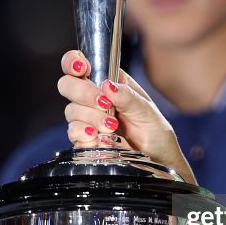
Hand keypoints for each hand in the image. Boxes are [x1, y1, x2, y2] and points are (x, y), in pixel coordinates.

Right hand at [59, 51, 195, 182]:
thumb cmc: (156, 133)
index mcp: (111, 83)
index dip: (74, 62)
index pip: (82, 65)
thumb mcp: (148, 111)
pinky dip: (84, 133)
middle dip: (83, 92)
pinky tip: (99, 137)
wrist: (157, 162)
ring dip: (91, 117)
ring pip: (71, 110)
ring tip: (112, 127)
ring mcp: (88, 119)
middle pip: (68, 85)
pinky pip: (73, 132)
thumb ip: (127, 96)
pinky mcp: (85, 139)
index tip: (82, 68)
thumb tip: (107, 85)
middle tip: (104, 103)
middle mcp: (95, 99)